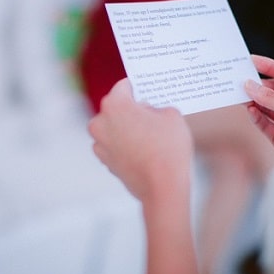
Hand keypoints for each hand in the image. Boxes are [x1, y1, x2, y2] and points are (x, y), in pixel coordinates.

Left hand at [88, 79, 192, 204]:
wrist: (162, 188)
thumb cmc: (168, 148)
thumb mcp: (173, 115)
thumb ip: (158, 107)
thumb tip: (150, 112)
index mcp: (114, 104)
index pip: (125, 86)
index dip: (139, 88)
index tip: (149, 91)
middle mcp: (100, 122)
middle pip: (118, 108)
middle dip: (133, 110)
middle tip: (153, 115)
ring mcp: (100, 144)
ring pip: (115, 128)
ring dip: (129, 129)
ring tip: (151, 137)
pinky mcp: (105, 161)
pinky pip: (116, 146)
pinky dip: (127, 146)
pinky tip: (145, 152)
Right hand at [243, 55, 273, 155]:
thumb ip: (272, 98)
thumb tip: (250, 86)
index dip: (269, 66)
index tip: (251, 60)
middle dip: (259, 86)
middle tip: (241, 81)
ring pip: (268, 107)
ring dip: (255, 101)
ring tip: (240, 95)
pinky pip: (266, 123)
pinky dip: (257, 117)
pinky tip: (249, 110)